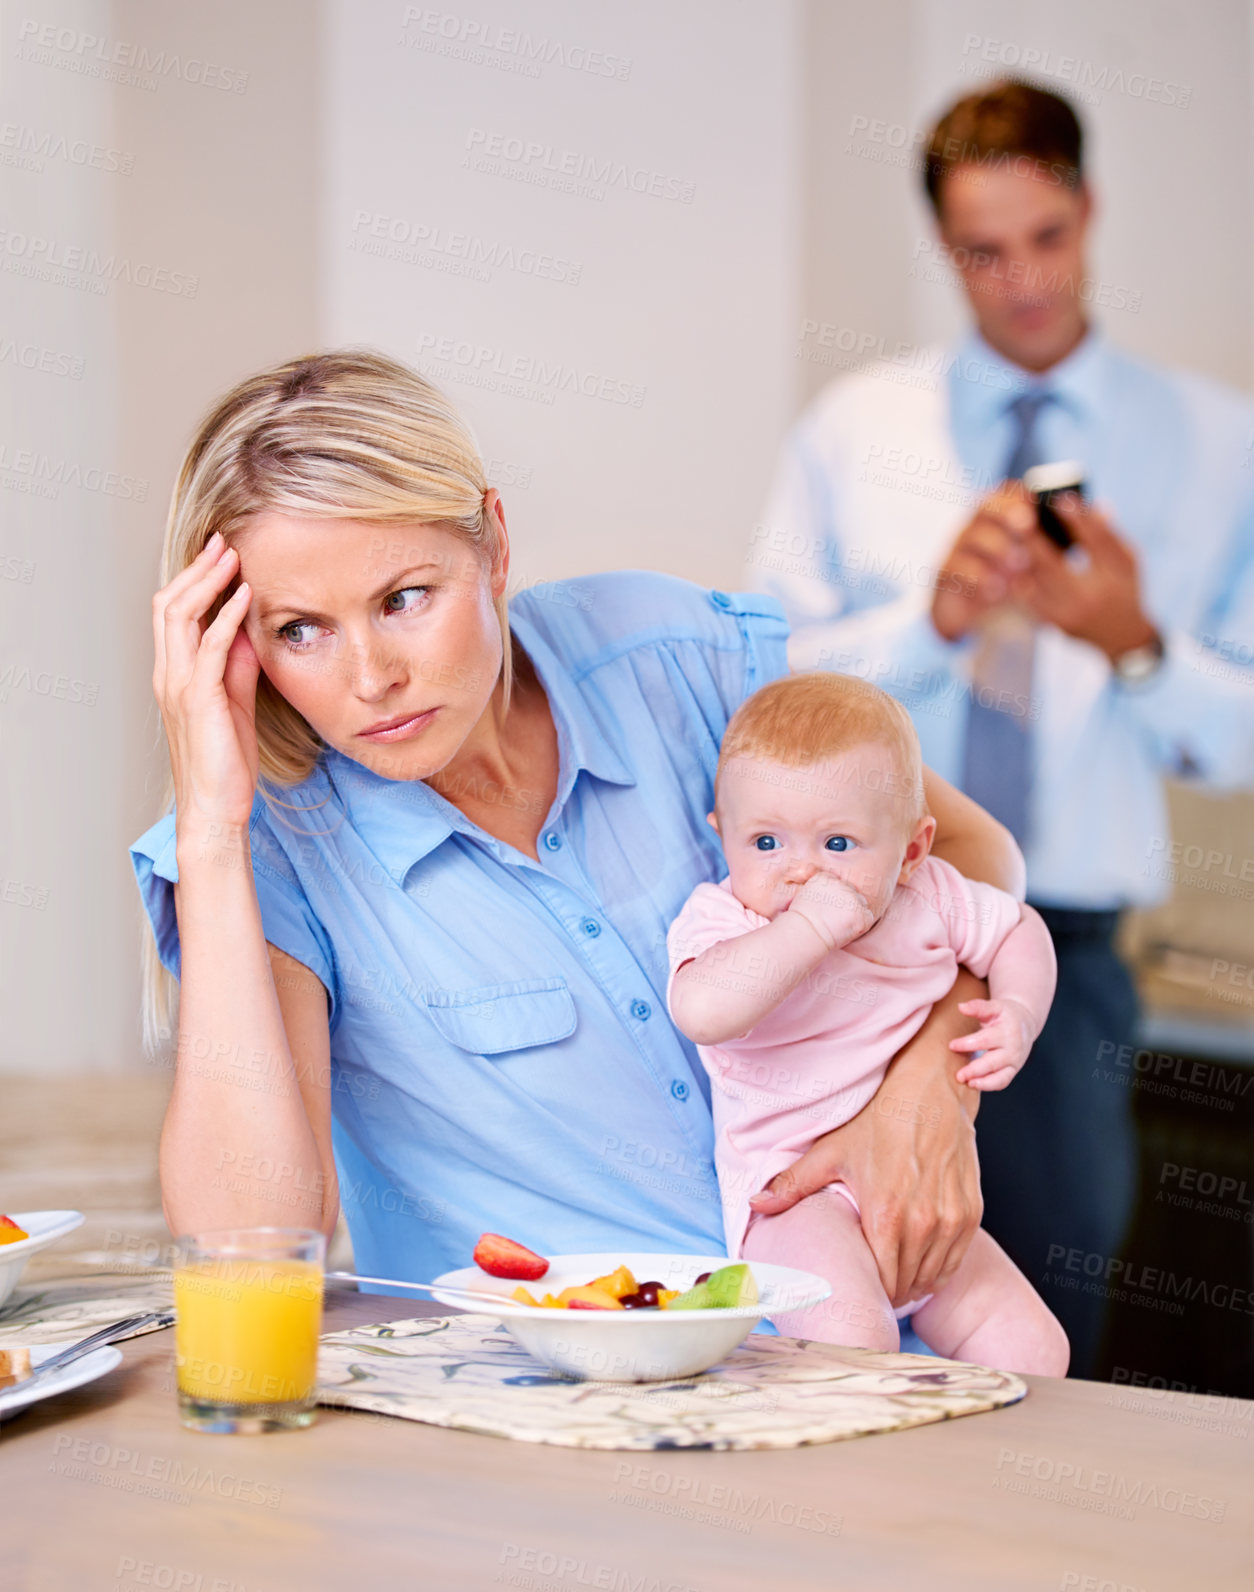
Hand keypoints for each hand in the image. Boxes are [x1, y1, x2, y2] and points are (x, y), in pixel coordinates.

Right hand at [152, 531, 261, 834]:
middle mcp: (169, 675)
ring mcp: (179, 686)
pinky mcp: (199, 700)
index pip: (172, 613)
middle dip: (197, 569)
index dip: (192, 579)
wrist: (217, 807)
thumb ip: (238, 666)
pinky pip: (210, 647)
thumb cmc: (226, 761)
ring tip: (232, 557)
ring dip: (208, 582)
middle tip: (223, 542)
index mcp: (174, 674)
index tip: (220, 554)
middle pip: (169, 604)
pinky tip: (244, 596)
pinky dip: (227, 616)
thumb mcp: (236, 702)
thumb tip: (250, 631)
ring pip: (181, 617)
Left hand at [748, 967, 986, 1306]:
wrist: (930, 1094)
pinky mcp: (970, 1214)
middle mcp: (923, 1224)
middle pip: (907, 1284)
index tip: (861, 1288)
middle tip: (875, 1287)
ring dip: (915, 1283)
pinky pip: (955, 1260)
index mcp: (885, 1216)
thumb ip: (792, 1184)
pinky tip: (923, 1265)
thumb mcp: (831, 1152)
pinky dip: (939, 1268)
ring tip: (898, 1279)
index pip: (882, 1282)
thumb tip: (754, 1204)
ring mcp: (951, 1220)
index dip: (870, 1290)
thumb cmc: (881, 1121)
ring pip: (933, 1277)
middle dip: (890, 1290)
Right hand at [789, 872, 875, 950]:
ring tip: (839, 926)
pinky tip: (847, 930)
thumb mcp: (804, 897)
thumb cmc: (800, 921)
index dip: (835, 899)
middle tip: (834, 920)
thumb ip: (819, 891)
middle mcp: (841, 884)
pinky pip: (868, 918)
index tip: (827, 910)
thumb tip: (827, 898)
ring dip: (854, 914)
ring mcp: (853, 898)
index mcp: (826, 878)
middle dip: (846, 905)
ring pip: (861, 904)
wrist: (804, 932)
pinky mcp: (861, 913)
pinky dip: (861, 925)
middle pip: (852, 892)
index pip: (839, 885)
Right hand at [931, 484, 1037, 641]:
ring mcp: (957, 548)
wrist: (975, 615)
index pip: (1004, 492)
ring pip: (970, 536)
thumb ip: (1051, 545)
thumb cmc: (1012, 583)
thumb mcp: (1035, 563)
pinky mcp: (944, 572)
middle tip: (1027, 524)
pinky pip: (955, 567)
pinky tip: (998, 588)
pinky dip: (978, 576)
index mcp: (999, 517)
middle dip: (1006, 512)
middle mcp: (975, 526)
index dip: (1019, 494)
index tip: (1037, 503)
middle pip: (984, 506)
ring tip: (1020, 564)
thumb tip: (1085, 529)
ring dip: (997, 548)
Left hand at [948, 996, 1034, 1089]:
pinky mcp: (1013, 1071)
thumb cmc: (1006, 1014)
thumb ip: (978, 1007)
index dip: (967, 1044)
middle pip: (992, 1062)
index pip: (985, 1040)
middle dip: (975, 1070)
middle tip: (959, 1075)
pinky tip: (974, 1084)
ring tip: (968, 1083)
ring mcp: (1014, 1062)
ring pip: (1001, 1077)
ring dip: (984, 1083)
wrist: (1026, 1023)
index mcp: (1007, 1032)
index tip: (951, 1045)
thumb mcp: (995, 1007)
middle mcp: (1012, 1049)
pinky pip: (1003, 1082)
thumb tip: (961, 1006)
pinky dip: (990, 1086)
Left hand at [1009, 496, 1158, 662]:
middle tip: (1019, 513)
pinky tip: (1008, 561)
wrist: (1122, 638)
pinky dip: (1017, 578)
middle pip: (1054, 562)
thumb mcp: (1128, 561)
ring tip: (1008, 534)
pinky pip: (1027, 598)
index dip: (1077, 518)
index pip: (1096, 540)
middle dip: (1034, 537)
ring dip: (1019, 557)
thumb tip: (1091, 504)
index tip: (1060, 499)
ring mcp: (1069, 613)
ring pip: (1034, 582)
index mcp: (1114, 576)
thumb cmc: (1125, 590)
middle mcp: (1091, 596)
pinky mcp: (1053, 623)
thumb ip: (1109, 534)